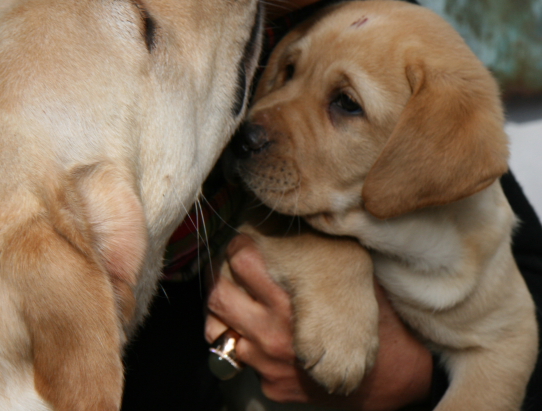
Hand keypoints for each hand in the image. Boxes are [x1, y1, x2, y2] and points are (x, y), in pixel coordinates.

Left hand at [205, 233, 432, 410]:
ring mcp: (269, 365)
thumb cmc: (374, 320)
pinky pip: (243, 360)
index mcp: (289, 302)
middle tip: (232, 274)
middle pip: (219, 298)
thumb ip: (319, 256)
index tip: (242, 245)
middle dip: (220, 282)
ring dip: (230, 317)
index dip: (237, 248)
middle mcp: (273, 335)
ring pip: (223, 332)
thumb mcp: (351, 277)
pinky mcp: (272, 387)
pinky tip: (266, 338)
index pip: (240, 262)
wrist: (391, 377)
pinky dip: (249, 347)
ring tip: (244, 304)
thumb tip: (296, 223)